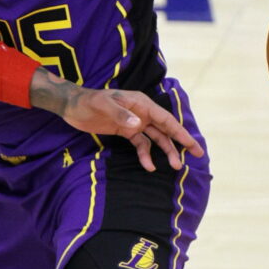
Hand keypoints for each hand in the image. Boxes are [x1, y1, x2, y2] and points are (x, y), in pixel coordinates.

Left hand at [34, 76, 204, 171]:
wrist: (72, 106)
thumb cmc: (88, 102)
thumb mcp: (104, 106)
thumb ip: (120, 115)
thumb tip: (138, 124)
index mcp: (140, 103)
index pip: (165, 119)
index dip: (180, 131)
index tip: (193, 144)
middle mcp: (141, 113)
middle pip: (166, 128)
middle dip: (181, 142)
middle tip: (196, 155)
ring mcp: (134, 122)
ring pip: (156, 138)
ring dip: (166, 151)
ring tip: (175, 166)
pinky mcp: (125, 131)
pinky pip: (141, 144)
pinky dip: (146, 155)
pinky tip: (149, 166)